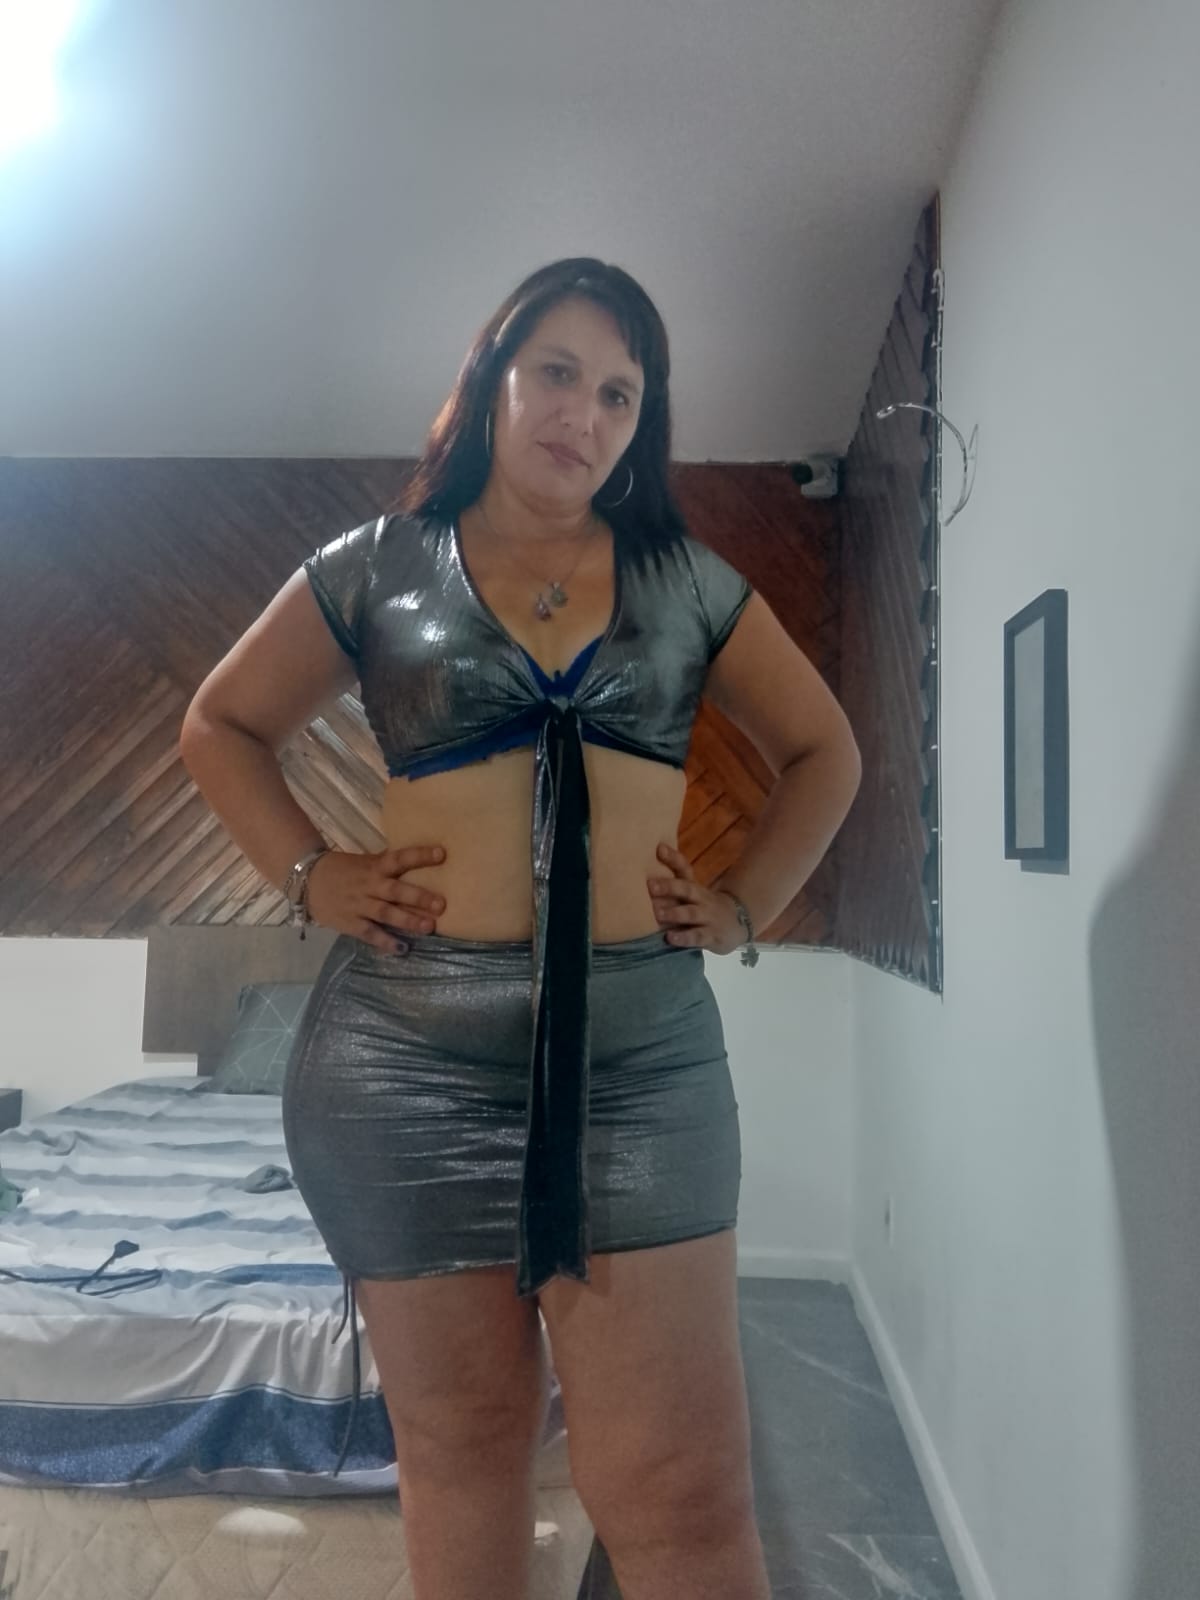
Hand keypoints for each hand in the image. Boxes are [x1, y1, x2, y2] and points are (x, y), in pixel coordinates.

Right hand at [306, 844, 446, 950]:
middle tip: (441, 905)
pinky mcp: (351, 923)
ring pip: (386, 914)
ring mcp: (359, 905)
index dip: (419, 856)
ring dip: (408, 921)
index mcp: (375, 866)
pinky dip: (385, 942)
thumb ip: (388, 865)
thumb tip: (419, 861)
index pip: (400, 858)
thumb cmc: (343, 869)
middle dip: (419, 898)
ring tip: (428, 927)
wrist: (307, 880)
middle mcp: (369, 886)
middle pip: (396, 891)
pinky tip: (402, 949)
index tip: (441, 854)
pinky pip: (370, 933)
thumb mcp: (366, 862)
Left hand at [646, 842, 746, 954]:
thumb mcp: (692, 895)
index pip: (684, 869)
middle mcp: (701, 899)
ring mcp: (708, 917)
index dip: (673, 858)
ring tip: (657, 913)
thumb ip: (671, 889)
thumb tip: (642, 879)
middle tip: (650, 886)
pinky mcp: (712, 936)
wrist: (738, 923)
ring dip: (674, 913)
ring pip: (691, 913)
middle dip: (669, 887)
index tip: (659, 848)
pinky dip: (684, 938)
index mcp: (694, 887)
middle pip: (687, 889)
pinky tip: (670, 938)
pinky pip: (697, 937)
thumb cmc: (704, 907)